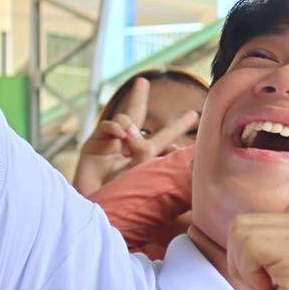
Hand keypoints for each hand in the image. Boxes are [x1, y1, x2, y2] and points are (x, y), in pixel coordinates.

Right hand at [72, 78, 198, 195]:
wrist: (98, 208)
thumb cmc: (125, 199)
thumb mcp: (144, 175)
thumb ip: (145, 152)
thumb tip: (138, 131)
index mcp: (145, 157)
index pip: (164, 138)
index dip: (176, 128)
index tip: (193, 115)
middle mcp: (127, 147)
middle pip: (136, 116)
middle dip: (138, 98)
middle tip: (142, 81)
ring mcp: (109, 144)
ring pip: (124, 119)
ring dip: (129, 128)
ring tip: (127, 148)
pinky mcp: (94, 145)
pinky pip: (107, 126)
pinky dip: (114, 127)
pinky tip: (119, 134)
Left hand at [226, 202, 288, 289]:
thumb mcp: (286, 268)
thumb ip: (288, 235)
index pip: (250, 221)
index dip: (248, 258)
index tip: (275, 282)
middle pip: (241, 225)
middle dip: (243, 264)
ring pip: (240, 235)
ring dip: (245, 272)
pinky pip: (246, 249)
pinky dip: (249, 279)